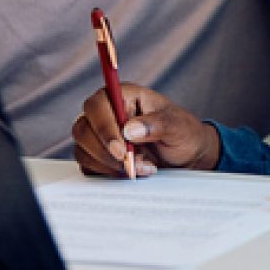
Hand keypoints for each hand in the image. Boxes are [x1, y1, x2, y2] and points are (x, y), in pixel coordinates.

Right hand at [72, 82, 220, 177]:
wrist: (186, 155)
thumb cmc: (182, 133)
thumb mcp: (177, 126)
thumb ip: (157, 124)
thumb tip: (130, 129)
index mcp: (124, 96)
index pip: (98, 104)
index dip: (104, 127)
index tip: (121, 149)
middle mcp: (106, 113)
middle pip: (83, 129)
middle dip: (105, 151)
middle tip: (130, 164)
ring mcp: (99, 135)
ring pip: (83, 150)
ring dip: (110, 165)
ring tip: (143, 166)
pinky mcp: (98, 155)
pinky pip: (88, 166)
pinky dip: (108, 173)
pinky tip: (132, 172)